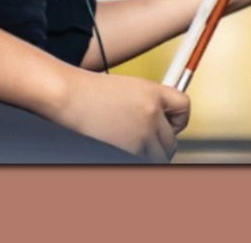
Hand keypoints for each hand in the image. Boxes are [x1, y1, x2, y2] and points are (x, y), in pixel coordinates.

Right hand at [46, 68, 190, 162]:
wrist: (66, 96)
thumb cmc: (87, 93)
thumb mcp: (123, 90)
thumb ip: (146, 104)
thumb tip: (164, 125)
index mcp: (151, 92)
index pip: (184, 106)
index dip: (178, 119)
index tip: (171, 124)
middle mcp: (152, 113)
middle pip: (172, 139)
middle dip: (161, 142)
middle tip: (144, 140)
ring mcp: (142, 134)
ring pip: (160, 155)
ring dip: (149, 153)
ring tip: (129, 143)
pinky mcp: (131, 150)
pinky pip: (143, 161)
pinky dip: (135, 157)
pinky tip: (118, 145)